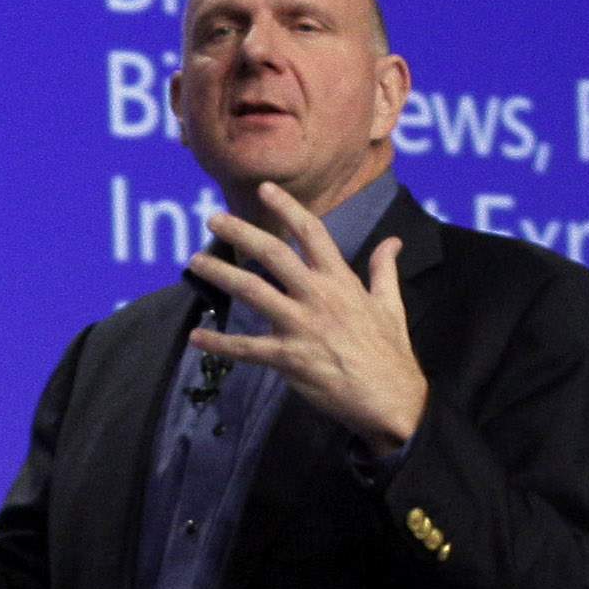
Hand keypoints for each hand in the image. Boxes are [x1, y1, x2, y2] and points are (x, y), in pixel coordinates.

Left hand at [185, 185, 427, 447]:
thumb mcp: (391, 305)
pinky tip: (198, 336)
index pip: (311, 232)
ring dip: (220, 275)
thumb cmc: (390, 353)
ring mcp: (301, 326)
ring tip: (195, 262)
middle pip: (272, 253)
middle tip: (213, 219)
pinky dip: (219, 343)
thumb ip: (384, 270)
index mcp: (341, 281)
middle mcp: (318, 296)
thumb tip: (393, 241)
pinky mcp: (289, 358)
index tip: (265, 189)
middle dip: (240, 233)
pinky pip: (246, 348)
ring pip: (252, 291)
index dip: (287, 207)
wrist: (391, 400)